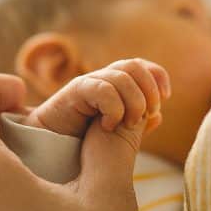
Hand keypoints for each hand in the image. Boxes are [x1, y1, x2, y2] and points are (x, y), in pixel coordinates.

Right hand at [24, 58, 170, 136]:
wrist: (46, 144)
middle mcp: (102, 79)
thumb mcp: (117, 133)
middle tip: (148, 114)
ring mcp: (88, 83)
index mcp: (115, 85)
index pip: (143, 66)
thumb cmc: (81, 139)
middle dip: (149, 90)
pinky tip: (109, 126)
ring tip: (127, 123)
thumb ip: (136, 125)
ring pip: (122, 76)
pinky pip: (103, 89)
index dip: (158, 77)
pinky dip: (114, 108)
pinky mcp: (74, 91)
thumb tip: (159, 117)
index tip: (165, 98)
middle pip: (135, 66)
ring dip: (134, 102)